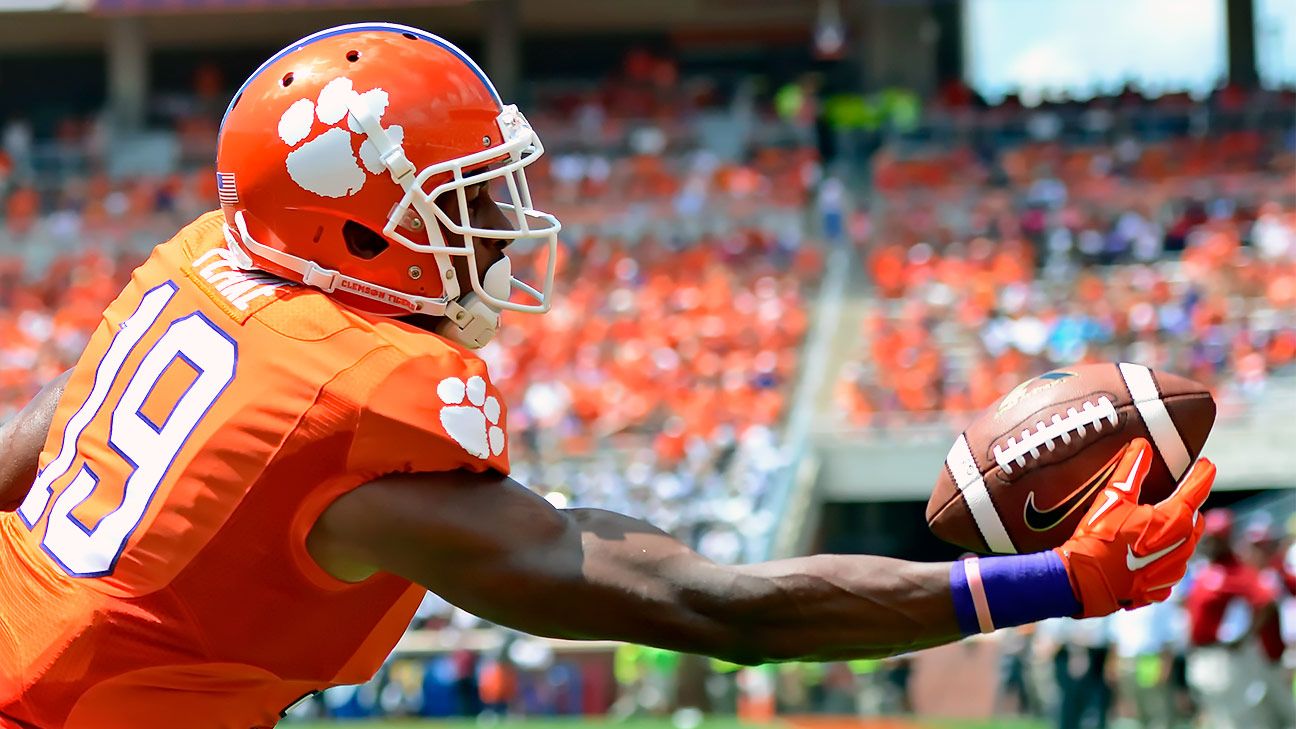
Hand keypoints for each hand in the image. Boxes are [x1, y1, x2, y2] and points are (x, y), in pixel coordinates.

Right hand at [1055, 438, 1214, 617]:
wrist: (1086, 581)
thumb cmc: (1099, 537)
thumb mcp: (1113, 497)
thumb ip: (1132, 469)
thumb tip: (1142, 446)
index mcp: (1175, 520)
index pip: (1197, 490)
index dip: (1202, 475)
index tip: (1207, 465)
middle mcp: (1182, 546)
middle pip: (1194, 519)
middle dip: (1189, 507)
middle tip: (1179, 496)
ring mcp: (1173, 570)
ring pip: (1185, 545)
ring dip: (1177, 534)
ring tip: (1157, 527)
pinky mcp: (1161, 588)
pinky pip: (1170, 568)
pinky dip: (1163, 558)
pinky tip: (1145, 555)